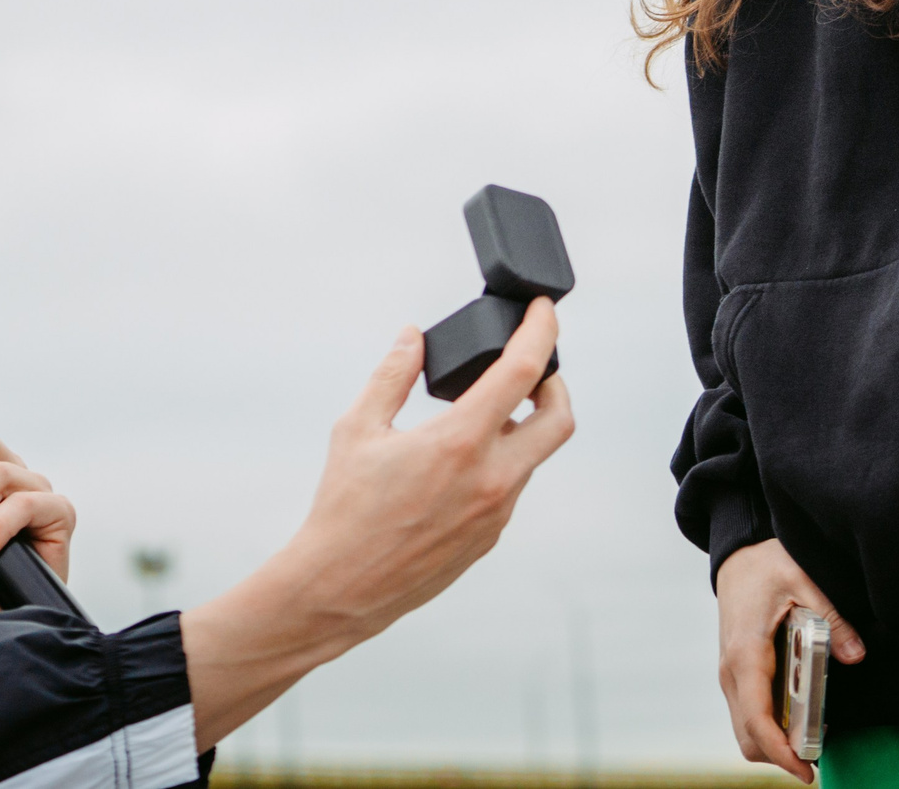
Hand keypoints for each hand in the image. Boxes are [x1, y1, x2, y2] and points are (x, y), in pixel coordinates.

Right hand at [179, 299, 575, 749]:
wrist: (339, 588)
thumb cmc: (343, 510)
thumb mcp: (357, 430)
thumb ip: (391, 376)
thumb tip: (413, 338)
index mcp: (459, 443)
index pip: (524, 372)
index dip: (542, 332)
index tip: (543, 311)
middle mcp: (491, 479)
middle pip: (559, 419)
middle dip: (554, 383)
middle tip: (530, 367)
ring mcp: (495, 514)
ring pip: (531, 456)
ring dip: (520, 427)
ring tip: (480, 412)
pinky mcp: (488, 539)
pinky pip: (509, 488)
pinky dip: (499, 461)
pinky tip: (460, 460)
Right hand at [715, 538, 866, 781]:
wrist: (736, 555)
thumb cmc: (764, 565)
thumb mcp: (802, 579)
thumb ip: (830, 618)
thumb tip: (855, 654)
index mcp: (746, 655)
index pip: (758, 720)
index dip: (782, 753)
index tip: (808, 771)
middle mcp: (731, 672)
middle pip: (748, 737)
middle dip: (780, 756)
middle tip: (817, 757)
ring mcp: (730, 675)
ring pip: (746, 732)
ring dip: (775, 745)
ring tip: (811, 740)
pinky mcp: (736, 675)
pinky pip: (748, 716)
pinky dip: (769, 729)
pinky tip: (798, 719)